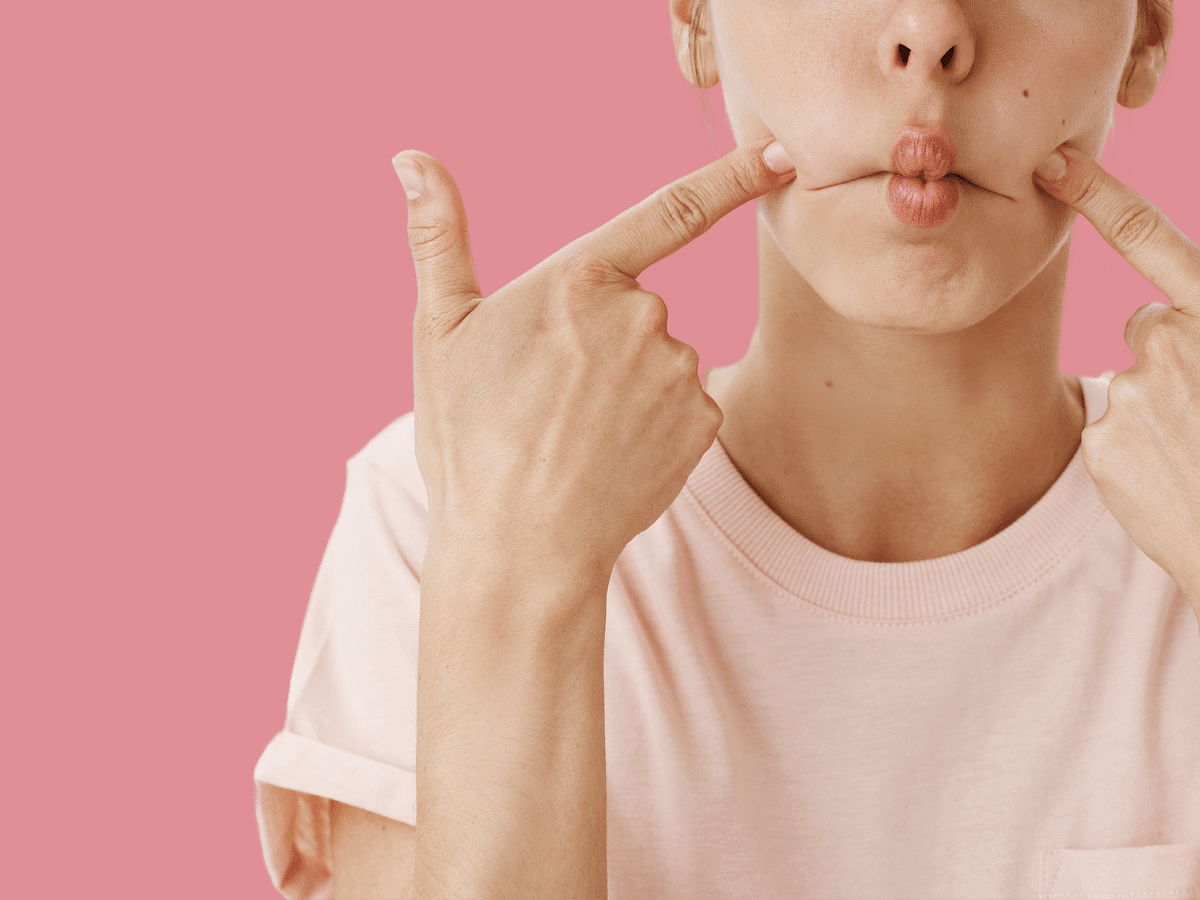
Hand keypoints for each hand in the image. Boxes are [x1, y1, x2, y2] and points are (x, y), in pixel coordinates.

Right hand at [392, 138, 796, 577]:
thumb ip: (438, 237)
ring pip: (659, 360)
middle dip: (598, 341)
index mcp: (580, 279)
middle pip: (635, 309)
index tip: (779, 153)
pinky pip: (683, 405)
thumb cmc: (470, 439)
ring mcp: (679, 372)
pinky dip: (654, 424)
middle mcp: (644, 316)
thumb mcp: (441, 332)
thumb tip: (410, 159)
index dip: (731, 176)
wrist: (520, 546)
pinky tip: (610, 456)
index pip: (671, 210)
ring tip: (573, 436)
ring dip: (626, 385)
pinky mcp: (703, 422)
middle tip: (548, 399)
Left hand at [1035, 145, 1199, 615]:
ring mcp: (1131, 393)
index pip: (1151, 239)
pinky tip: (1170, 476)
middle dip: (1170, 354)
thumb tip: (1160, 315)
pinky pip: (1110, 429)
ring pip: (1131, 383)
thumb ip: (1196, 326)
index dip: (1099, 194)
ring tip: (1198, 452)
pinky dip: (1134, 448)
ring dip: (1156, 408)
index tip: (1054, 161)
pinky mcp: (1102, 441)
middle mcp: (1172, 342)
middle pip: (1147, 325)